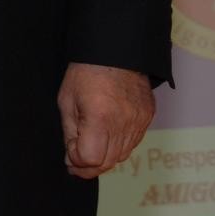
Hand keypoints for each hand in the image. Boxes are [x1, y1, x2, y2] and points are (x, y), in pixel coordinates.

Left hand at [57, 62, 154, 178]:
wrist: (115, 50)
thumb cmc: (86, 72)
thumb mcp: (67, 101)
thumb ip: (70, 133)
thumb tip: (73, 159)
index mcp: (99, 117)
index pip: (90, 159)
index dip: (77, 160)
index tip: (69, 152)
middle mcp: (123, 122)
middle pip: (107, 162)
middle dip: (89, 165)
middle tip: (76, 158)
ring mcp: (139, 121)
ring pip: (121, 156)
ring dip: (104, 157)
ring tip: (92, 145)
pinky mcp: (147, 118)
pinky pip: (133, 142)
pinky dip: (119, 145)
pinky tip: (108, 135)